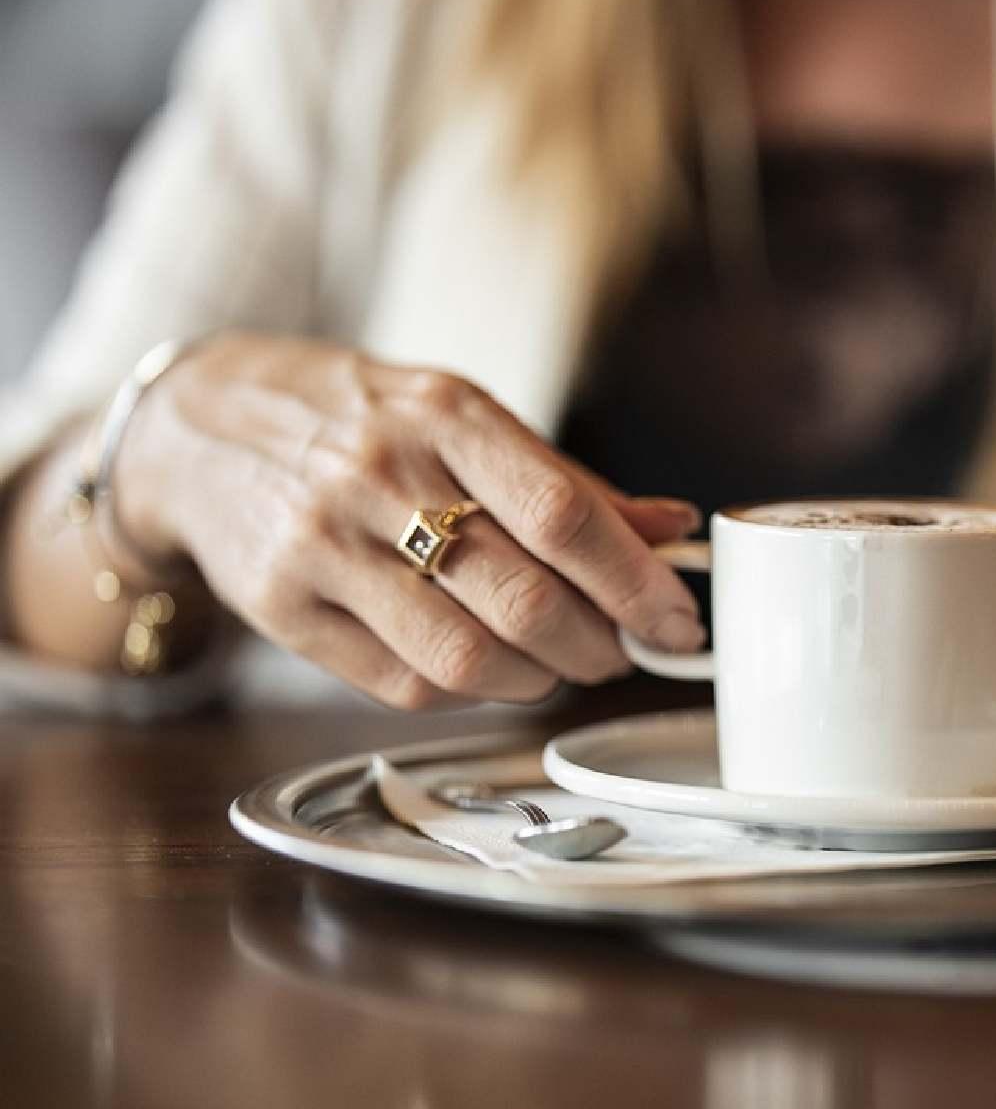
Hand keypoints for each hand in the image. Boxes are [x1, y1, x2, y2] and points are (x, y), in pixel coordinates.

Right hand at [113, 336, 702, 707]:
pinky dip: (469, 692)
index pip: (564, 516)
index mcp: (445, 417)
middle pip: (524, 600)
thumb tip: (673, 531)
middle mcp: (380, 477)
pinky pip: (404, 685)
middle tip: (625, 651)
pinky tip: (489, 668)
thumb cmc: (360, 422)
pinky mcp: (283, 609)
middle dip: (599, 645)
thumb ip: (568, 481)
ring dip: (540, 679)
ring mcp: (324, 548)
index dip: (636, 583)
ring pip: (466, 658)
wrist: (203, 426)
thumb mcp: (463, 418)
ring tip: (561, 664)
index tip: (679, 621)